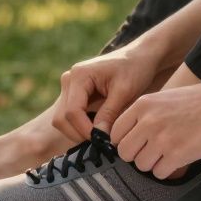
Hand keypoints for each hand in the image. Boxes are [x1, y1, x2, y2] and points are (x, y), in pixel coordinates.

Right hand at [52, 41, 169, 145]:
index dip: (84, 130)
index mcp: (79, 75)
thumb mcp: (125, 91)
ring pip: (62, 120)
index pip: (72, 111)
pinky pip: (70, 116)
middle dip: (79, 134)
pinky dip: (81, 127)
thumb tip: (98, 137)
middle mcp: (69, 80)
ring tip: (101, 138)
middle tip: (101, 143)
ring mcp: (70, 87)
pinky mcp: (75, 94)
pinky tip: (98, 130)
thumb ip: (109, 113)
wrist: (139, 57)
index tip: (101, 141)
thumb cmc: (135, 69)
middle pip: (61, 118)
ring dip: (79, 132)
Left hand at [111, 80, 200, 178]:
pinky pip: (159, 173)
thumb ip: (146, 115)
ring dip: (154, 164)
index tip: (136, 145)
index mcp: (143, 105)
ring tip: (171, 153)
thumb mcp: (165, 99)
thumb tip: (131, 138)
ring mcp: (161, 138)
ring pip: (141, 165)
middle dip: (137, 156)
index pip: (115, 133)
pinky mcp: (177, 154)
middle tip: (154, 152)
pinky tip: (181, 158)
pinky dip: (168, 170)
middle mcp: (148, 121)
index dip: (125, 142)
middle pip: (124, 152)